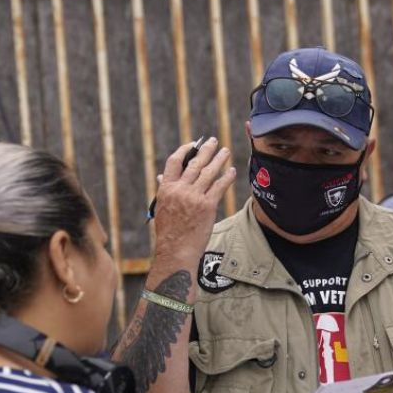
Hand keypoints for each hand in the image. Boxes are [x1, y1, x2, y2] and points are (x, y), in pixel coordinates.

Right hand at [152, 138, 235, 261]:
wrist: (176, 251)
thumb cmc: (168, 232)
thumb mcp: (161, 208)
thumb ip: (165, 190)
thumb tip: (162, 176)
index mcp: (166, 189)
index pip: (174, 162)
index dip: (184, 150)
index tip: (192, 144)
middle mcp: (180, 190)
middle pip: (195, 163)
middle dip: (206, 150)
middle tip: (213, 141)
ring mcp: (194, 197)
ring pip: (209, 172)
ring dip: (219, 159)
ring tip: (225, 151)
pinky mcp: (207, 206)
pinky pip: (219, 187)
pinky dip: (226, 177)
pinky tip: (231, 171)